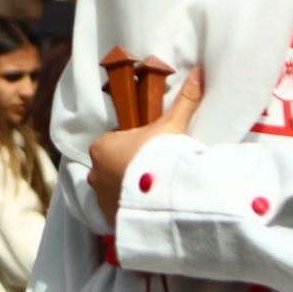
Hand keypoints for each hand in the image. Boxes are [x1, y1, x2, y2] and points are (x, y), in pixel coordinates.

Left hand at [87, 67, 202, 228]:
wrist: (163, 197)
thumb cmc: (160, 156)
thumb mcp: (171, 126)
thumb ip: (184, 100)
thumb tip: (198, 71)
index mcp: (101, 147)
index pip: (114, 144)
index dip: (133, 147)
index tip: (150, 153)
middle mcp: (94, 173)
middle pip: (111, 167)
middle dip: (128, 170)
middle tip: (154, 173)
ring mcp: (99, 198)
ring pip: (113, 190)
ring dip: (127, 191)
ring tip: (153, 194)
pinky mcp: (109, 220)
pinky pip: (118, 212)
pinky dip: (129, 211)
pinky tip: (148, 209)